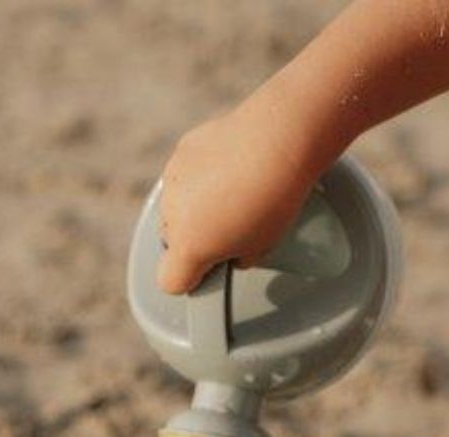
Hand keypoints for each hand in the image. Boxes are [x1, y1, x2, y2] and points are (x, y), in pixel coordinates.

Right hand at [157, 100, 324, 293]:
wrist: (278, 142)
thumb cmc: (274, 201)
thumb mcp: (261, 248)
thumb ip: (236, 259)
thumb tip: (231, 251)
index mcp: (189, 246)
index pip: (170, 282)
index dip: (190, 282)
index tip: (209, 273)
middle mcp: (171, 215)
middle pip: (174, 242)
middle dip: (196, 241)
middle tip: (232, 231)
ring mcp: (172, 180)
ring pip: (177, 207)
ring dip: (195, 208)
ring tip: (234, 197)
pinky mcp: (182, 151)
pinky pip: (184, 176)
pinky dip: (200, 178)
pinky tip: (230, 170)